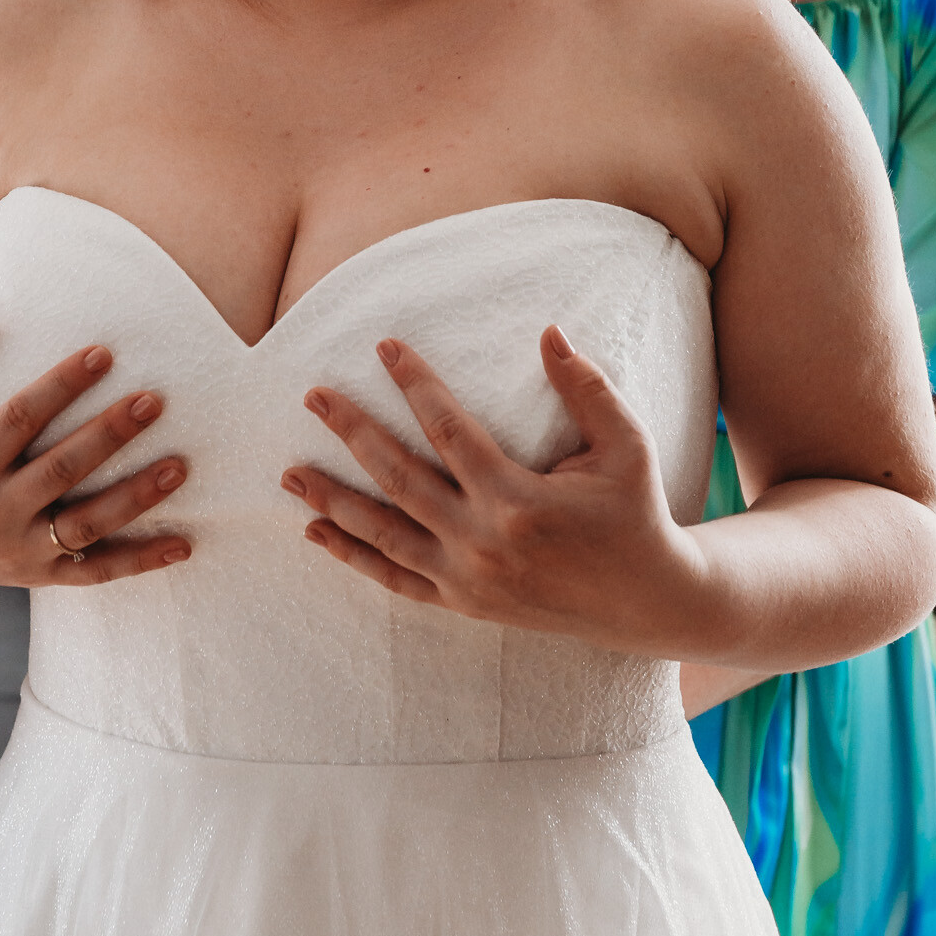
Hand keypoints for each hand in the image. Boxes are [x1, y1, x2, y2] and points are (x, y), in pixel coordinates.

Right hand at [0, 305, 190, 588]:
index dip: (61, 385)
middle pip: (61, 471)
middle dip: (109, 435)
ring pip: (87, 525)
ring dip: (136, 497)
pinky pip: (97, 572)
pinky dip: (140, 562)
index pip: (19, 420)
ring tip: (179, 466)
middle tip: (153, 400)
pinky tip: (183, 544)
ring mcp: (20, 551)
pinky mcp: (43, 575)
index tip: (103, 353)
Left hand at [279, 326, 706, 651]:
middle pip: (399, 477)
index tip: (383, 346)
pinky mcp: (463, 603)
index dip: (414, 383)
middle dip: (352, 433)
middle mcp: (482, 542)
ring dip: (332, 499)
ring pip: (383, 534)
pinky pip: (394, 578)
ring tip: (288, 469)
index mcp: (518, 499)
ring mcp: (467, 579)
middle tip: (312, 395)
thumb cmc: (636, 513)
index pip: (448, 429)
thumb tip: (548, 331)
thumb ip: (586, 389)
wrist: (646, 602)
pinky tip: (314, 531)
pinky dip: (351, 556)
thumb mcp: (626, 446)